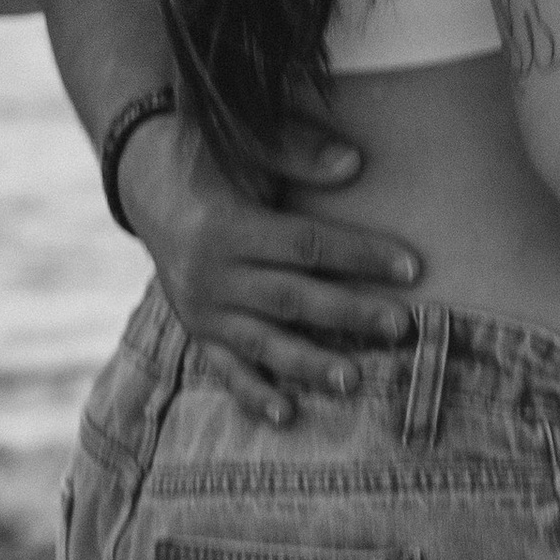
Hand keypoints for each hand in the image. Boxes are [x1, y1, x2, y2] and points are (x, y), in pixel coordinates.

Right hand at [119, 111, 420, 430]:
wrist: (146, 184)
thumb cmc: (211, 160)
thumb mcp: (245, 145)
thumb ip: (297, 153)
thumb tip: (354, 163)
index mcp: (228, 226)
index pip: (307, 245)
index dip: (361, 254)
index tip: (413, 266)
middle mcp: (211, 274)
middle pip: (292, 299)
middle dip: (350, 314)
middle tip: (401, 327)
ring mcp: (201, 310)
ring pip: (262, 342)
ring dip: (309, 364)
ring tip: (354, 382)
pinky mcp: (197, 331)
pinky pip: (225, 369)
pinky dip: (254, 395)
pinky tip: (287, 415)